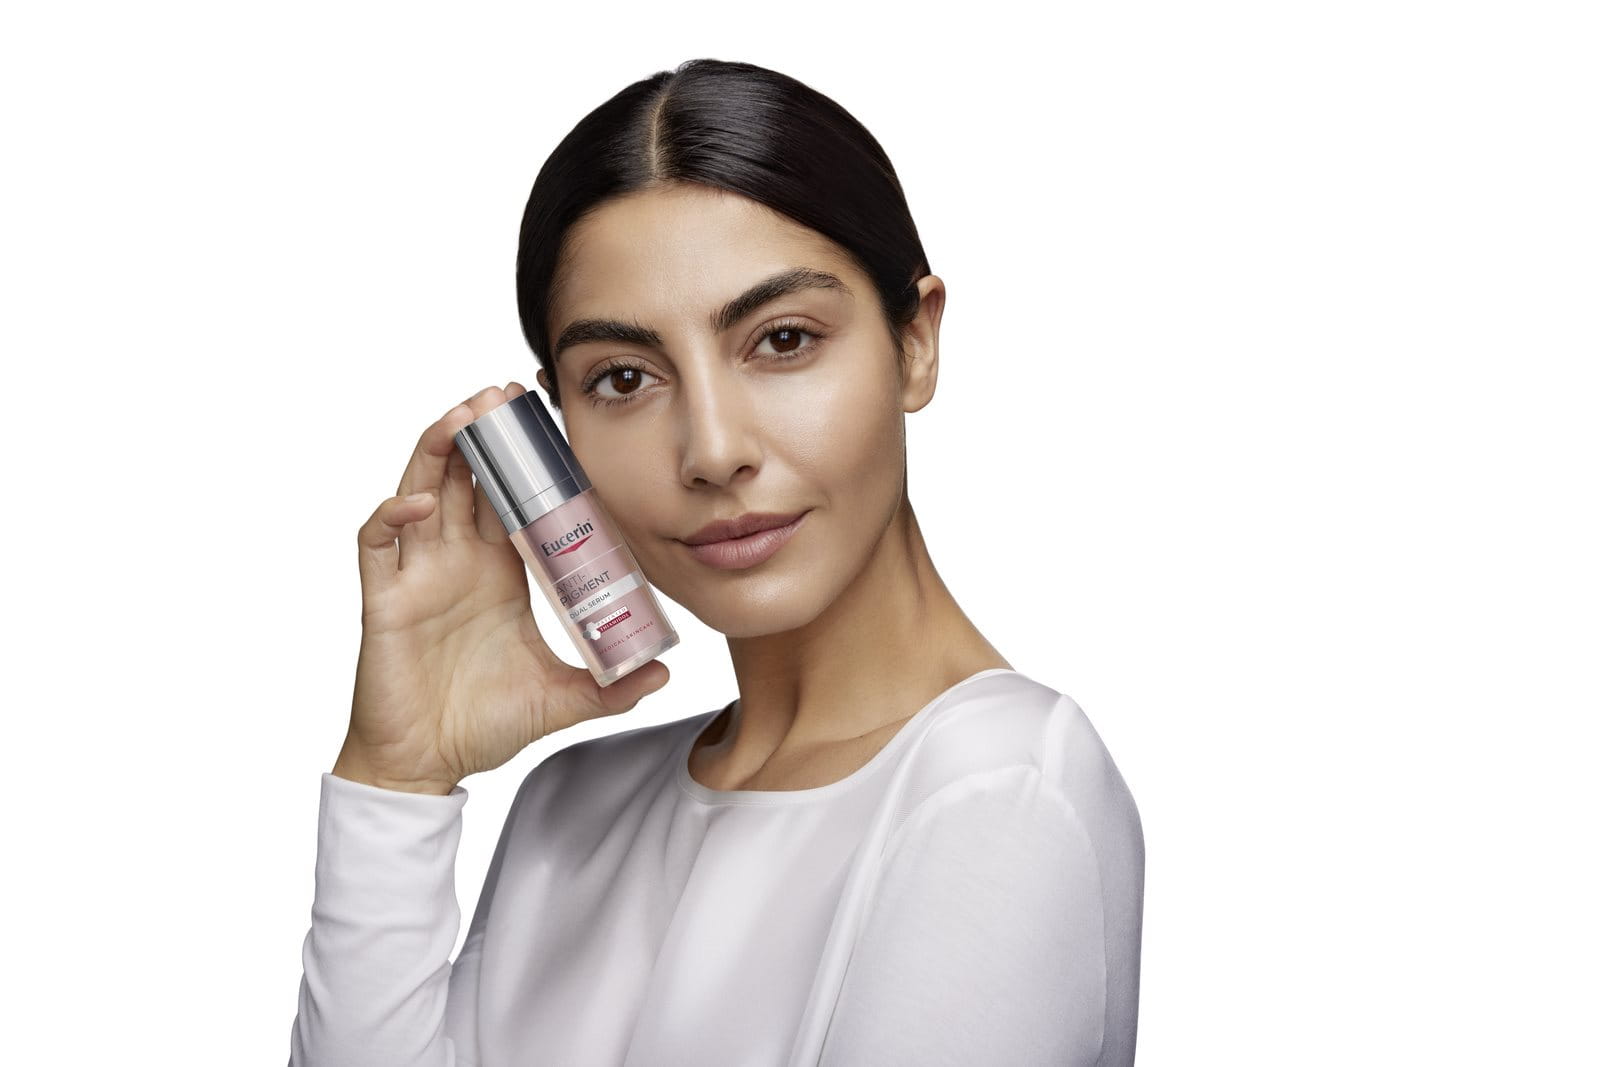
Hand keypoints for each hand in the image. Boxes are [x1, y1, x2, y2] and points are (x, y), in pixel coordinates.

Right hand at [333, 383, 669, 794]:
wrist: (429, 766)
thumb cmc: (483, 725)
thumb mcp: (562, 699)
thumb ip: (612, 686)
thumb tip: (665, 672)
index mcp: (498, 572)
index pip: (512, 498)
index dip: (526, 461)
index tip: (549, 424)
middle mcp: (456, 561)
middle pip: (463, 477)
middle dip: (479, 434)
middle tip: (500, 394)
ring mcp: (418, 575)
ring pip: (419, 491)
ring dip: (436, 450)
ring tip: (461, 416)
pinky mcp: (385, 600)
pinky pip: (377, 542)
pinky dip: (392, 515)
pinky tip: (418, 502)